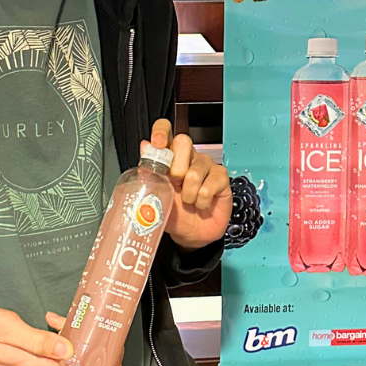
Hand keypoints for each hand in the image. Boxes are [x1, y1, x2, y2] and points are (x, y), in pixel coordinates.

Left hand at [144, 119, 231, 249]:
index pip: (166, 131)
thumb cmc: (174, 214)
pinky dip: (202, 200)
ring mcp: (206, 165)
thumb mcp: (157, 196)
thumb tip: (144, 146)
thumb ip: (150, 173)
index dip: (162, 132)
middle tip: (174, 184)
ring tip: (189, 201)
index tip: (158, 144)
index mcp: (170, 157)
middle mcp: (188, 157)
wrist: (191, 234)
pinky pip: (210, 185)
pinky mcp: (221, 177)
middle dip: (176, 168)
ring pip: (196, 169)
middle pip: (183, 141)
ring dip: (189, 193)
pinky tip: (202, 204)